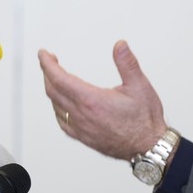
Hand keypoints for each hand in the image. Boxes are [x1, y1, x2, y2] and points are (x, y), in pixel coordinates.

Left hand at [38, 40, 166, 159]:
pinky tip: (60, 105)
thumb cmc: (145, 120)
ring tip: (55, 77)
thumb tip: (119, 46)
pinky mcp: (84, 138)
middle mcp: (82, 115)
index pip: (59, 79)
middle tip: (49, 60)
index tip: (43, 54)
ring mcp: (81, 128)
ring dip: (52, 89)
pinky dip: (57, 108)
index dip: (47, 64)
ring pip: (56, 106)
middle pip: (53, 91)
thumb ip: (127, 63)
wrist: (148, 147)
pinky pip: (62, 122)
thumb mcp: (139, 86)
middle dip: (47, 73)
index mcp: (92, 100)